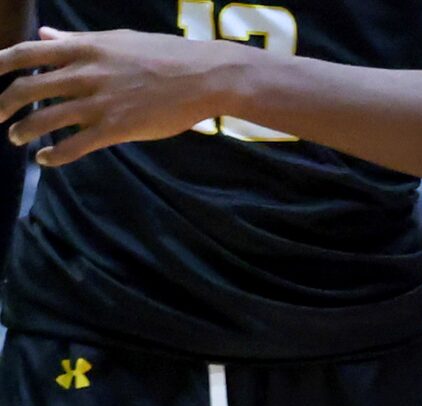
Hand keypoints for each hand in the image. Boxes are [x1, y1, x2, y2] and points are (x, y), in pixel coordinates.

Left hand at [2, 30, 242, 166]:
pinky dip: (55, 154)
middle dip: (5, 103)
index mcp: (83, 49)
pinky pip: (75, 145)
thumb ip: (76, 41)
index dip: (0, 63)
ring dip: (24, 130)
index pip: (27, 53)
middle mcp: (85, 74)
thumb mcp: (116, 40)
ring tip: (15, 138)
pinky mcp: (117, 128)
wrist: (204, 76)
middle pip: (28, 88)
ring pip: (45, 119)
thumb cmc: (164, 54)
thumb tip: (45, 35)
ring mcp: (100, 103)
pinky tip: (45, 159)